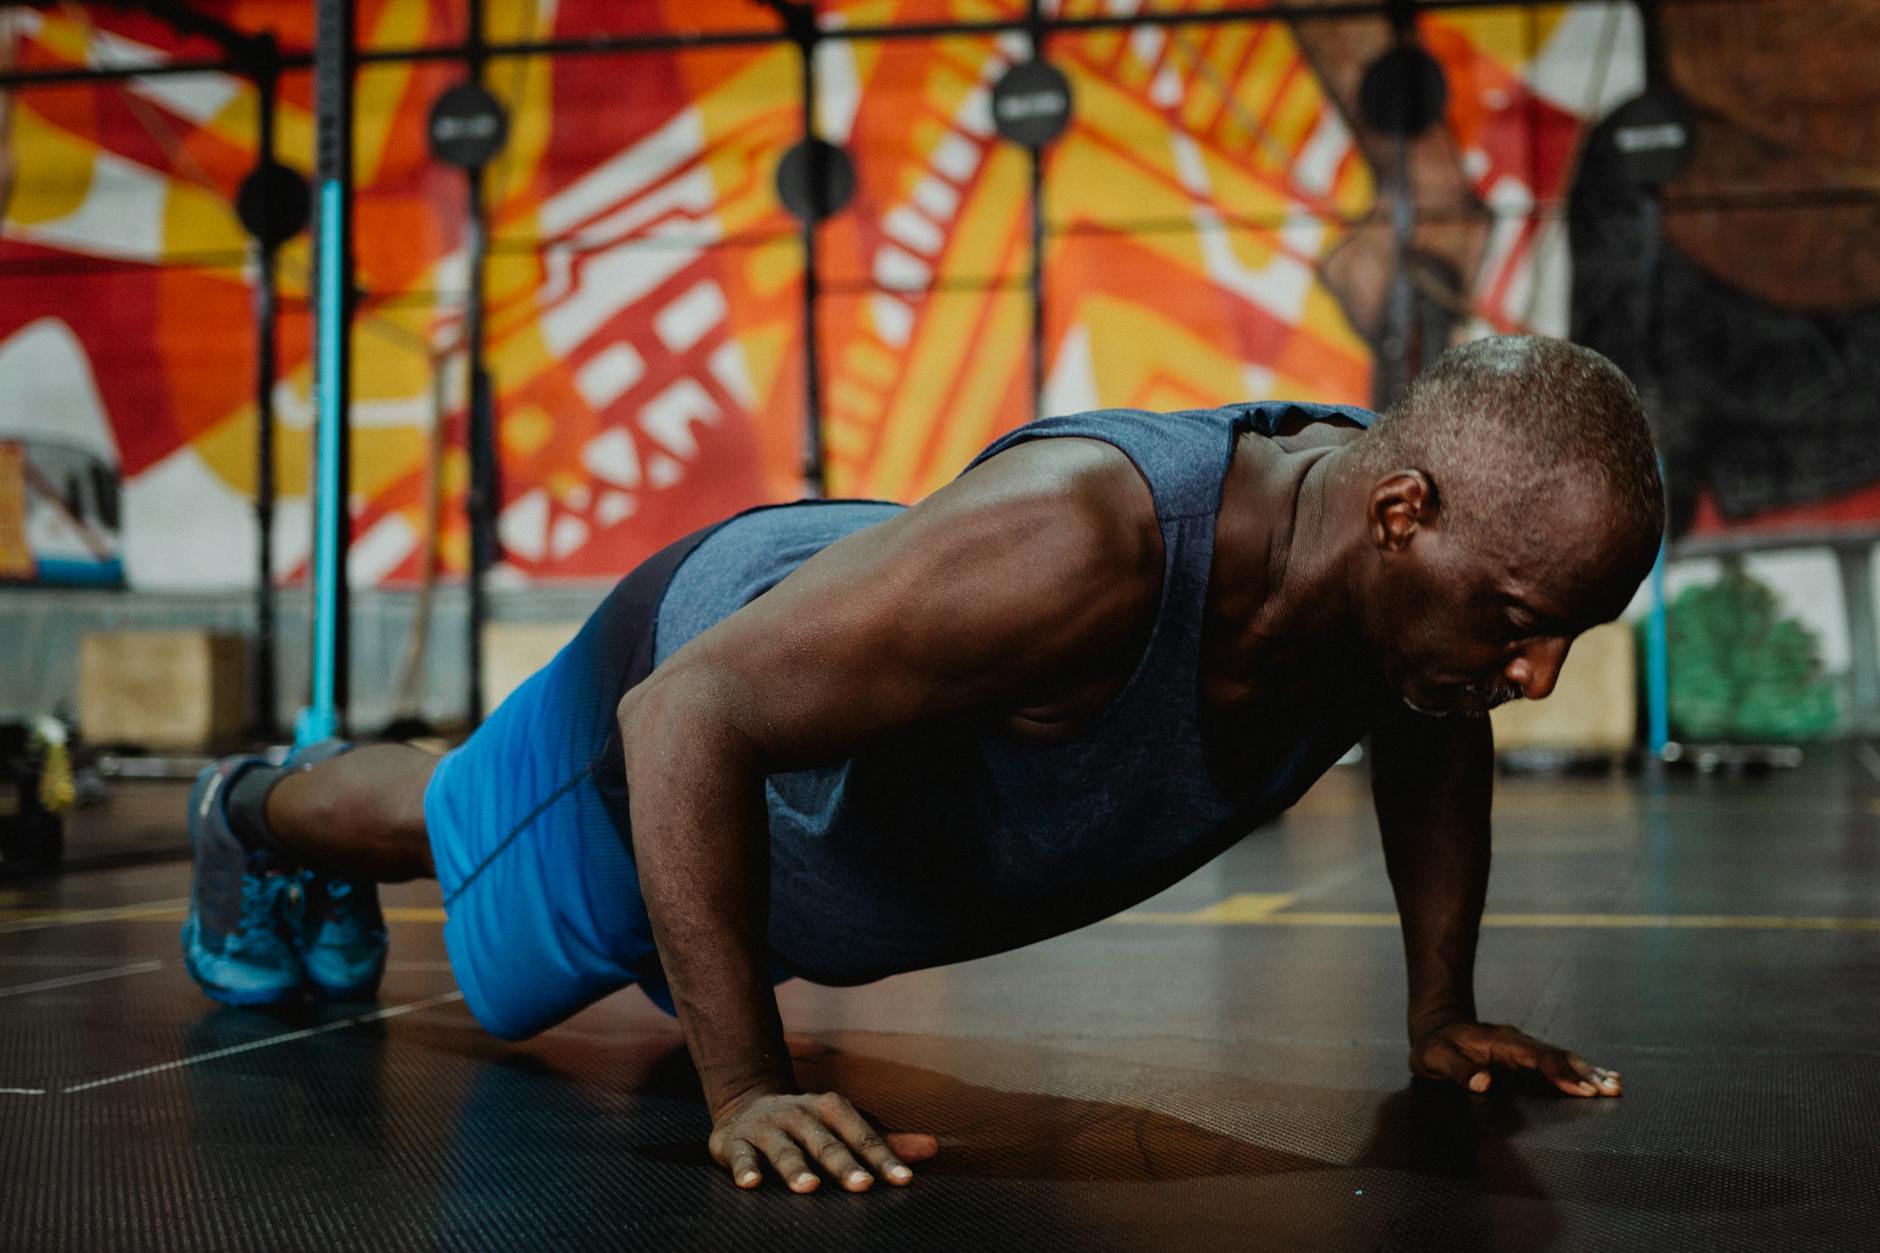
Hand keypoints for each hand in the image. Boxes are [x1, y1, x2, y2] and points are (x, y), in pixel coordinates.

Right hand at [708, 1087, 938, 1191]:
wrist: (746, 1102)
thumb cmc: (808, 1124)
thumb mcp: (844, 1125)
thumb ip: (885, 1141)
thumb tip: (932, 1147)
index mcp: (830, 1108)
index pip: (861, 1134)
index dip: (883, 1157)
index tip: (903, 1180)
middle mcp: (799, 1113)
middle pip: (825, 1141)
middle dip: (843, 1164)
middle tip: (862, 1186)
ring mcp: (767, 1127)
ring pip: (783, 1148)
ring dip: (795, 1167)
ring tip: (808, 1187)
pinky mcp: (734, 1141)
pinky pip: (739, 1155)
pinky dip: (744, 1168)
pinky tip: (751, 1184)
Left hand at [1410, 1021, 1622, 1097]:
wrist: (1437, 1026)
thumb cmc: (1434, 1047)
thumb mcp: (1435, 1058)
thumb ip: (1458, 1070)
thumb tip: (1483, 1083)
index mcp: (1500, 1042)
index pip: (1536, 1058)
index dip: (1558, 1073)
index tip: (1580, 1089)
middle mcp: (1518, 1042)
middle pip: (1557, 1057)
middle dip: (1585, 1074)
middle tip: (1613, 1090)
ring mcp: (1524, 1048)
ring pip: (1562, 1058)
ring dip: (1589, 1072)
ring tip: (1616, 1086)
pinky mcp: (1526, 1057)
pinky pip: (1557, 1062)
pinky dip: (1580, 1071)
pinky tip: (1601, 1078)